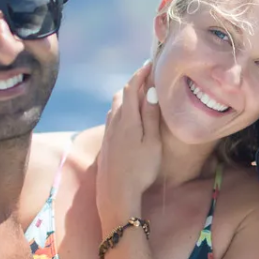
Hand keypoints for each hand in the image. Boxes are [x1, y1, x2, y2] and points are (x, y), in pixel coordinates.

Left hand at [96, 63, 161, 231]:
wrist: (116, 194)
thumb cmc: (140, 169)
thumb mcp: (152, 142)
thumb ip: (151, 116)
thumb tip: (151, 91)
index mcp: (128, 119)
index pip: (131, 88)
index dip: (140, 74)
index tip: (150, 64)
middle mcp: (115, 122)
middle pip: (121, 95)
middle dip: (133, 82)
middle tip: (146, 76)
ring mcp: (108, 133)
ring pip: (115, 105)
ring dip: (126, 95)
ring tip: (138, 92)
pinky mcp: (106, 142)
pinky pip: (112, 116)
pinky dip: (120, 107)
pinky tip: (126, 115)